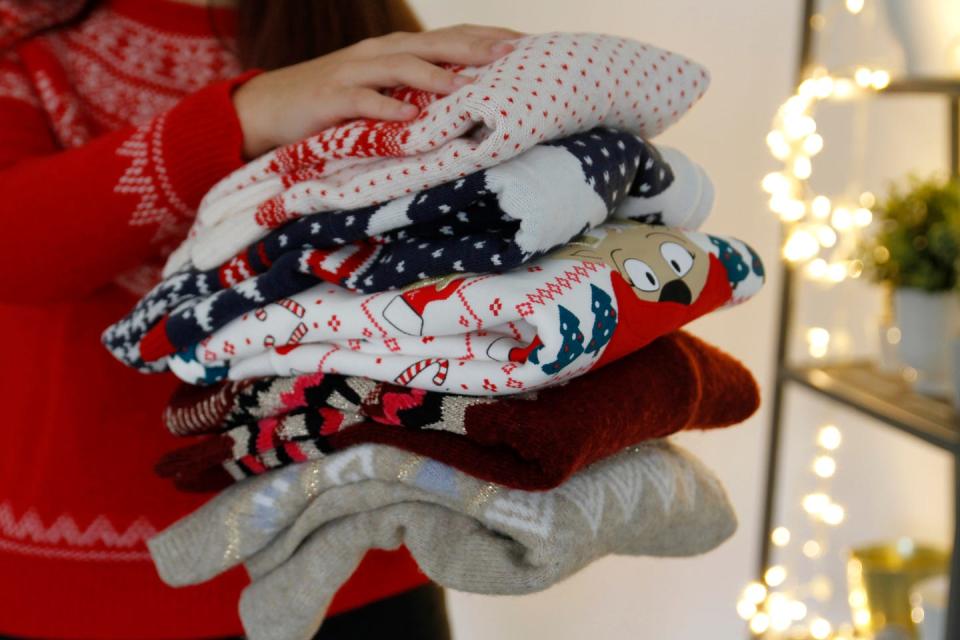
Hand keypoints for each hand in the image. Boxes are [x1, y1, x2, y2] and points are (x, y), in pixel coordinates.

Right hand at [233, 24, 521, 158]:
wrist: (267, 108)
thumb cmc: (332, 102)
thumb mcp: (379, 90)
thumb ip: (417, 90)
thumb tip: (468, 103)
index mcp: (394, 50)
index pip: (449, 36)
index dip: (486, 36)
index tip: (525, 44)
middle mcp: (377, 53)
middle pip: (432, 44)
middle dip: (472, 48)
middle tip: (510, 54)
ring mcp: (352, 72)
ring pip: (399, 66)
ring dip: (434, 75)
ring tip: (467, 87)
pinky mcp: (328, 99)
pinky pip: (360, 100)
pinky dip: (386, 107)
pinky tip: (410, 117)